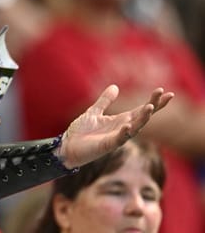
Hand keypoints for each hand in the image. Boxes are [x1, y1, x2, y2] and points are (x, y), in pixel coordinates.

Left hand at [58, 85, 172, 168]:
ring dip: (143, 118)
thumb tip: (115, 87)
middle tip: (165, 95)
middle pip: (143, 117)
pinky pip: (119, 139)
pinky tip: (129, 124)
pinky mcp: (108, 145)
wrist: (67, 146)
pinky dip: (125, 132)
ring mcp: (117, 137)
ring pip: (136, 127)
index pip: (141, 109)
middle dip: (154, 106)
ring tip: (150, 107)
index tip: (164, 91)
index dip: (153, 101)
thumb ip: (105, 101)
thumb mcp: (94, 112)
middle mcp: (123, 128)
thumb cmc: (80, 132)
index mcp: (120, 120)